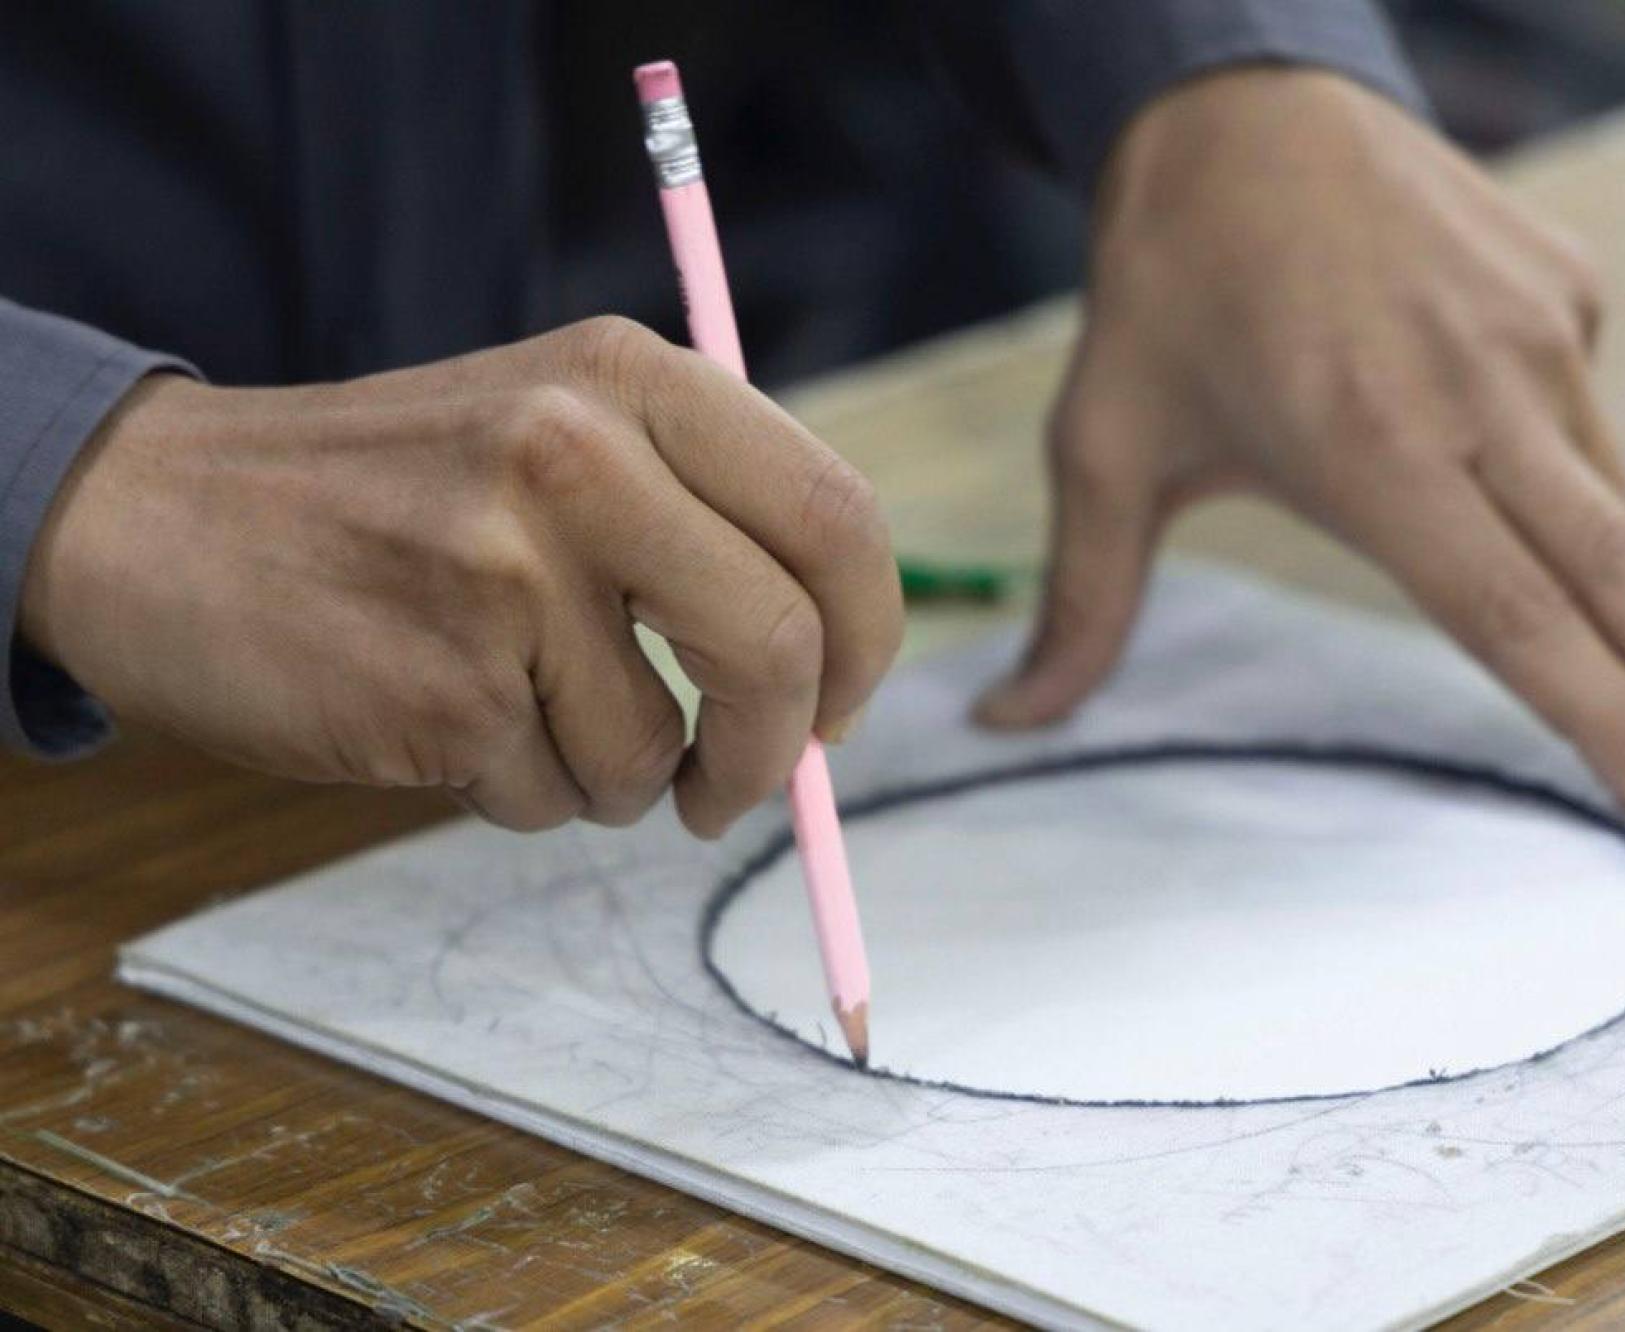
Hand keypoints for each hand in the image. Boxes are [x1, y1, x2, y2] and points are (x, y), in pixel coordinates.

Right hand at [19, 317, 902, 834]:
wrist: (159, 518)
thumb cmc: (392, 495)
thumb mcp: (557, 430)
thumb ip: (701, 520)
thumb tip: (834, 679)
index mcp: (630, 379)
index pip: (836, 517)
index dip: (869, 635)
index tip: (842, 704)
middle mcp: (577, 455)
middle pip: (781, 646)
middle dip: (777, 750)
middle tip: (736, 784)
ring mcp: (504, 571)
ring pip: (660, 751)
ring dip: (620, 779)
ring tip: (524, 713)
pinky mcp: (440, 687)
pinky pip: (553, 797)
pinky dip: (523, 792)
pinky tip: (446, 720)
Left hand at [977, 69, 1624, 816]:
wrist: (1240, 113)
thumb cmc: (1164, 293)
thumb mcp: (1103, 449)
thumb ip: (1080, 603)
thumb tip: (1007, 719)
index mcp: (1371, 446)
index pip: (1510, 611)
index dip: (1594, 710)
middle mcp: (1478, 391)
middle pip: (1624, 571)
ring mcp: (1541, 330)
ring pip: (1610, 500)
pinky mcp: (1570, 288)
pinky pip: (1587, 419)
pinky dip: (1563, 469)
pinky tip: (1483, 440)